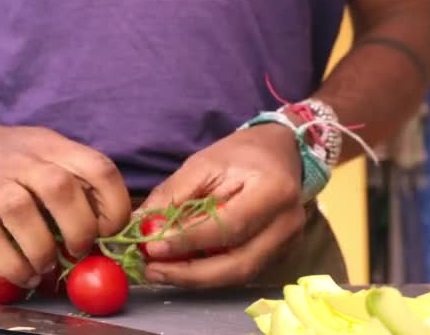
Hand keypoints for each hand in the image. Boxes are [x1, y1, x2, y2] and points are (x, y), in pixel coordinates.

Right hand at [0, 118, 130, 287]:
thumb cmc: (17, 162)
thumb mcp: (52, 156)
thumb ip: (80, 185)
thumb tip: (109, 233)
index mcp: (56, 148)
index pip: (98, 168)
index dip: (114, 204)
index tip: (110, 230)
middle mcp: (25, 160)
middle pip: (61, 189)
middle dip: (79, 229)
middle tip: (79, 250)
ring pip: (21, 211)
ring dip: (42, 249)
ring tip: (49, 264)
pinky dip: (12, 264)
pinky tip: (25, 274)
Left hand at [139, 122, 305, 287]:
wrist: (280, 151)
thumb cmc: (241, 154)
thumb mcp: (203, 163)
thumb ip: (173, 195)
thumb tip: (141, 227)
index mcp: (273, 191)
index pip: (228, 226)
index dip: (188, 242)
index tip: (152, 247)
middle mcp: (286, 223)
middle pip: (238, 264)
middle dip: (190, 274)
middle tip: (152, 270)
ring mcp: (288, 242)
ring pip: (239, 274)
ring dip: (196, 278)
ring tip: (160, 270)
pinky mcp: (280, 253)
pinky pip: (242, 271)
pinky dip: (209, 273)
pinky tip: (183, 266)